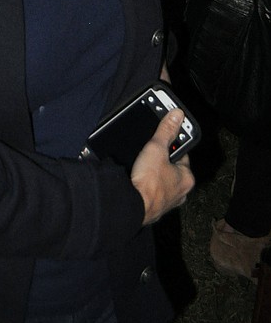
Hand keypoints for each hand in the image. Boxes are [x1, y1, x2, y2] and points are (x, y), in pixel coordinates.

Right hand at [130, 109, 193, 224]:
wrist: (135, 206)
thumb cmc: (149, 181)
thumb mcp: (156, 148)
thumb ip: (166, 130)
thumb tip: (177, 114)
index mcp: (187, 178)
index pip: (182, 154)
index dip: (171, 144)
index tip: (162, 139)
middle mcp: (182, 192)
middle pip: (172, 168)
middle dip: (162, 161)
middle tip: (149, 154)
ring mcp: (169, 201)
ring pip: (164, 181)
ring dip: (155, 174)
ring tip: (142, 166)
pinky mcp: (156, 207)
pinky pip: (155, 191)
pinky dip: (149, 185)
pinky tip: (139, 180)